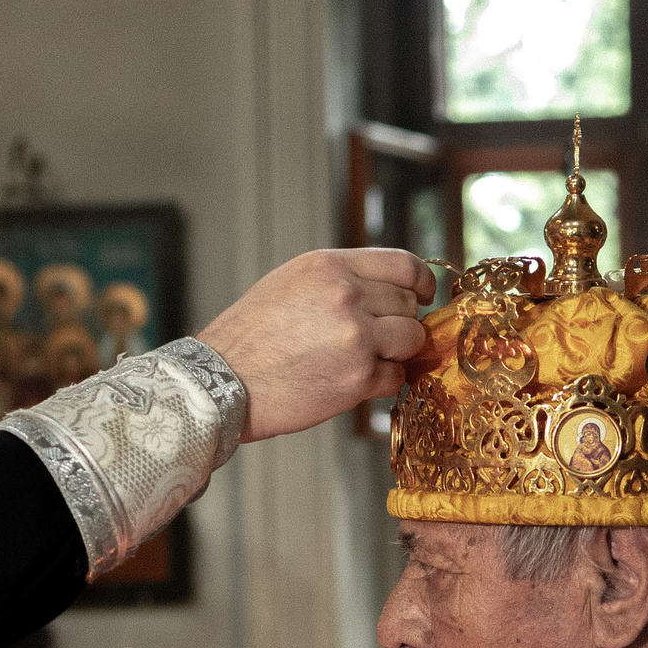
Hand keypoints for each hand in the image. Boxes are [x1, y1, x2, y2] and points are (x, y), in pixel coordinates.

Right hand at [198, 248, 434, 441]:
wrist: (222, 382)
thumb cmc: (251, 337)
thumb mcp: (292, 284)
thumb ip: (340, 280)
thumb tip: (387, 289)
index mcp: (329, 267)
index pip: (403, 265)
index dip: (421, 282)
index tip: (425, 295)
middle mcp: (346, 295)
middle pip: (408, 305)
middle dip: (398, 324)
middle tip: (374, 340)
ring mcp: (356, 336)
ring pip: (411, 339)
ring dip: (396, 353)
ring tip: (364, 361)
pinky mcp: (358, 377)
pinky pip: (395, 377)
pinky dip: (381, 383)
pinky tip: (351, 382)